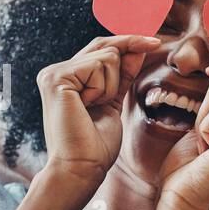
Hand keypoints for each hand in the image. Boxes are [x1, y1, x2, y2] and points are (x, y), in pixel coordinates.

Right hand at [35, 34, 158, 186]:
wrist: (81, 167)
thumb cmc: (96, 144)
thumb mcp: (113, 102)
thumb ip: (121, 75)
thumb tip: (137, 48)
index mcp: (67, 78)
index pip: (102, 49)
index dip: (129, 43)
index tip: (155, 42)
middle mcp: (56, 71)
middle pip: (106, 47)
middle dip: (121, 70)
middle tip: (106, 101)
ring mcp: (54, 73)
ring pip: (107, 56)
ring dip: (111, 86)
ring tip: (93, 108)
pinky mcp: (57, 77)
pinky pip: (99, 65)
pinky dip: (103, 87)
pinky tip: (88, 106)